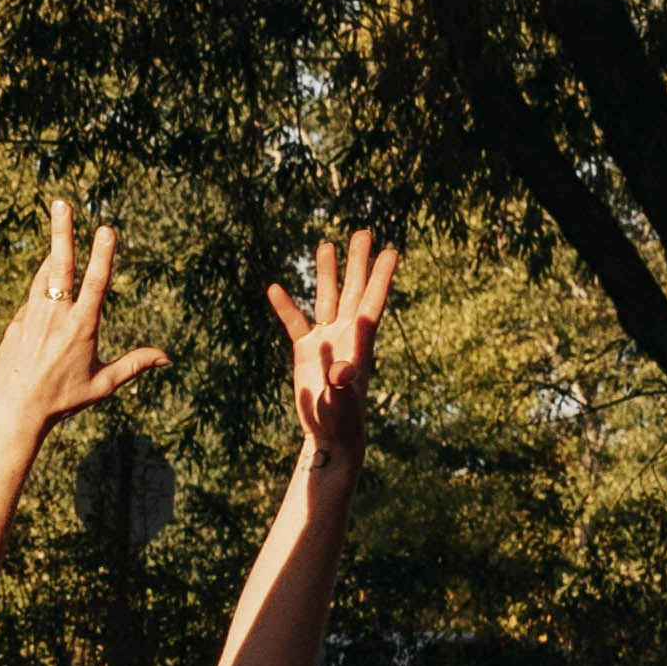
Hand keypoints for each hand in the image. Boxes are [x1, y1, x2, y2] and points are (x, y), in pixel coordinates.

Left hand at [0, 194, 161, 431]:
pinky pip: (32, 301)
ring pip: (43, 277)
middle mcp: (55, 317)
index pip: (95, 283)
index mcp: (81, 327)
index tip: (106, 228)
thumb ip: (134, 364)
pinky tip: (48, 303)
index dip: (102, 254)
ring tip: (60, 236)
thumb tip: (167, 357)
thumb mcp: (102, 384)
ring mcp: (32, 317)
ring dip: (53, 256)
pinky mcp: (15, 324)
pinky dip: (42, 294)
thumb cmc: (62, 401)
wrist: (14, 412)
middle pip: (60, 265)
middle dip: (62, 232)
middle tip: (60, 203)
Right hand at [265, 224, 397, 468]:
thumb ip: (342, 380)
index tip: (391, 250)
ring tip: (327, 245)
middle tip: (363, 232)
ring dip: (328, 273)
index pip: (372, 301)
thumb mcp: (343, 400)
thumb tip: (337, 364)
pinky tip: (275, 288)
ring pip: (327, 299)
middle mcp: (346, 334)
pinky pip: (295, 323)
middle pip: (353, 290)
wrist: (330, 433)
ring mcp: (326, 340)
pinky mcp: (306, 351)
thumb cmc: (341, 418)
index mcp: (360, 341)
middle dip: (358, 262)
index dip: (382, 276)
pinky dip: (286, 307)